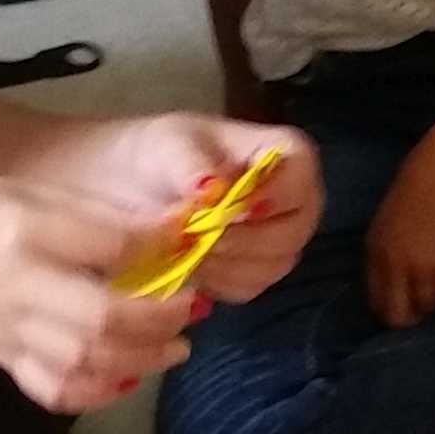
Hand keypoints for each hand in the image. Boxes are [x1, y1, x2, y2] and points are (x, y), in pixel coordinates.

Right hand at [0, 177, 199, 411]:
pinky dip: (100, 393)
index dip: (160, 247)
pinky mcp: (8, 364)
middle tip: (190, 307)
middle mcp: (20, 287)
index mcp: (27, 232)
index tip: (188, 244)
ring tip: (176, 346)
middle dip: (158, 318)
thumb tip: (172, 232)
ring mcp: (12, 333)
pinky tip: (130, 377)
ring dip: (143, 360)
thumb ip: (98, 216)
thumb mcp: (34, 192)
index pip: (108, 245)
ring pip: (85, 362)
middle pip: (100, 318)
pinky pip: (57, 392)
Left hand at [77, 110, 318, 302]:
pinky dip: (214, 281)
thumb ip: (191, 165)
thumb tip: (210, 188)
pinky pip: (248, 288)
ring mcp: (280, 241)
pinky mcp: (257, 272)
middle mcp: (294, 200)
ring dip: (222, 263)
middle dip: (239, 239)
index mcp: (285, 154)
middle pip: (291, 231)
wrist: (133, 186)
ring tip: (182, 247)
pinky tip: (187, 263)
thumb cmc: (160, 154)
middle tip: (193, 235)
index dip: (274, 196)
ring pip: (270, 266)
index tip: (231, 209)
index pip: (301, 175)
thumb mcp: (167, 145)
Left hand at [365, 120, 434, 324]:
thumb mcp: (387, 221)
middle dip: (409, 317)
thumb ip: (385, 253)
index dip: (388, 309)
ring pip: (426, 307)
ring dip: (433, 304)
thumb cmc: (417, 187)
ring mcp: (421, 266)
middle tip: (421, 310)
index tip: (401, 307)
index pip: (375, 299)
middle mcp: (393, 264)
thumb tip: (392, 284)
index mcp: (374, 251)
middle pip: (397, 314)